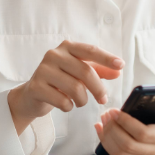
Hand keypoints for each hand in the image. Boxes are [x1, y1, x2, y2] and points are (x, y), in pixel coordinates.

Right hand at [8, 41, 123, 134]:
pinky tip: (66, 105)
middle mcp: (54, 54)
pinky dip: (69, 107)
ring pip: (75, 88)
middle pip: (85, 71)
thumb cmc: (60, 81)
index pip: (90, 50)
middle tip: (103, 99)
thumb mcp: (80, 74)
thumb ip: (98, 71)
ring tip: (80, 102)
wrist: (33, 95)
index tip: (121, 65)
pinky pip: (62, 101)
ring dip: (82, 100)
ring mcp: (43, 70)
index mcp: (67, 47)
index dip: (106, 58)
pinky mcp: (36, 87)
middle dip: (98, 88)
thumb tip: (118, 72)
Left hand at [94, 91, 154, 154]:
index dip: (126, 123)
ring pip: (121, 154)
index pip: (143, 134)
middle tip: (107, 113)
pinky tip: (104, 132)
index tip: (116, 111)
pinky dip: (109, 146)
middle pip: (128, 145)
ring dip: (108, 137)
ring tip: (103, 121)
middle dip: (113, 129)